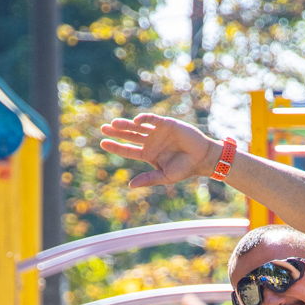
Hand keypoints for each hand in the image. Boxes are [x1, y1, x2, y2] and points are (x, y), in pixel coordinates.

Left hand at [99, 114, 221, 189]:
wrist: (201, 158)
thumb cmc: (184, 169)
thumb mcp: (165, 176)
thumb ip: (148, 179)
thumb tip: (130, 185)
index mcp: (148, 154)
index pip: (128, 150)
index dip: (116, 147)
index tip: (102, 143)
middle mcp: (150, 142)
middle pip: (129, 136)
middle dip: (117, 132)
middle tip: (103, 128)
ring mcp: (157, 132)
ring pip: (138, 127)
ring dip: (126, 125)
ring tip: (114, 123)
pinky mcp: (166, 124)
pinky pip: (152, 120)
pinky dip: (144, 119)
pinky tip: (136, 121)